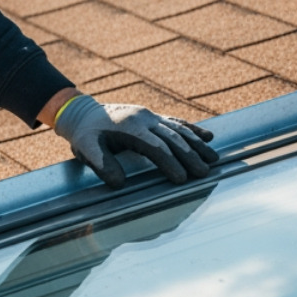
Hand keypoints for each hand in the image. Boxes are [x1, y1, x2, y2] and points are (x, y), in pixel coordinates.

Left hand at [53, 94, 216, 187]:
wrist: (83, 113)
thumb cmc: (86, 134)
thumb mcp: (86, 149)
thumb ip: (102, 164)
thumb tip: (119, 184)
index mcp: (129, 128)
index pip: (154, 147)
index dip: (169, 163)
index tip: (181, 179)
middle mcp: (144, 119)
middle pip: (172, 139)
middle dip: (190, 156)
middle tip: (204, 173)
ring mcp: (150, 116)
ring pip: (179, 130)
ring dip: (197, 144)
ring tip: (213, 159)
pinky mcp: (153, 117)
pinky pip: (176, 122)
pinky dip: (193, 129)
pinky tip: (208, 137)